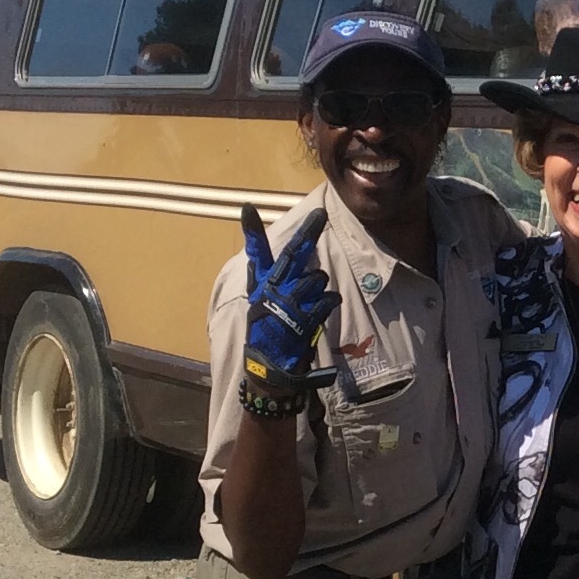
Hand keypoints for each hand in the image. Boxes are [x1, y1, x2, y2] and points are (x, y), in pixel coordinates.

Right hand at [242, 204, 340, 391]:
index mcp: (260, 288)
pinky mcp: (304, 318)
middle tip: (321, 214)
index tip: (247, 207)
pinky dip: (330, 301)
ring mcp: (288, 303)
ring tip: (313, 302)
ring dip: (321, 287)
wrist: (270, 371)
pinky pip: (327, 299)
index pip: (255, 255)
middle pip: (294, 254)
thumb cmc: (268, 339)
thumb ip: (265, 284)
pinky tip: (326, 308)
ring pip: (317, 278)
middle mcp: (271, 291)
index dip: (252, 231)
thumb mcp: (260, 308)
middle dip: (309, 232)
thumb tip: (260, 264)